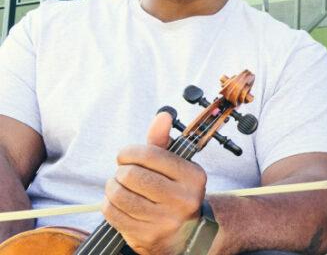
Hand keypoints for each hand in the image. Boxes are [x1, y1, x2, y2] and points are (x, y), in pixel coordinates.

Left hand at [101, 112, 206, 254]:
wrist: (184, 233)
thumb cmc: (175, 191)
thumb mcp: (174, 166)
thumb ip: (163, 142)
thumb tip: (163, 115)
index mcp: (193, 176)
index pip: (150, 155)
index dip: (130, 152)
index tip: (125, 155)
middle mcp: (182, 199)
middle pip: (132, 175)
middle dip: (121, 171)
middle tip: (124, 173)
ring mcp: (164, 220)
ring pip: (119, 195)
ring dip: (112, 187)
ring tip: (119, 186)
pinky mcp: (146, 236)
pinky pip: (113, 213)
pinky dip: (109, 204)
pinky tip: (117, 202)